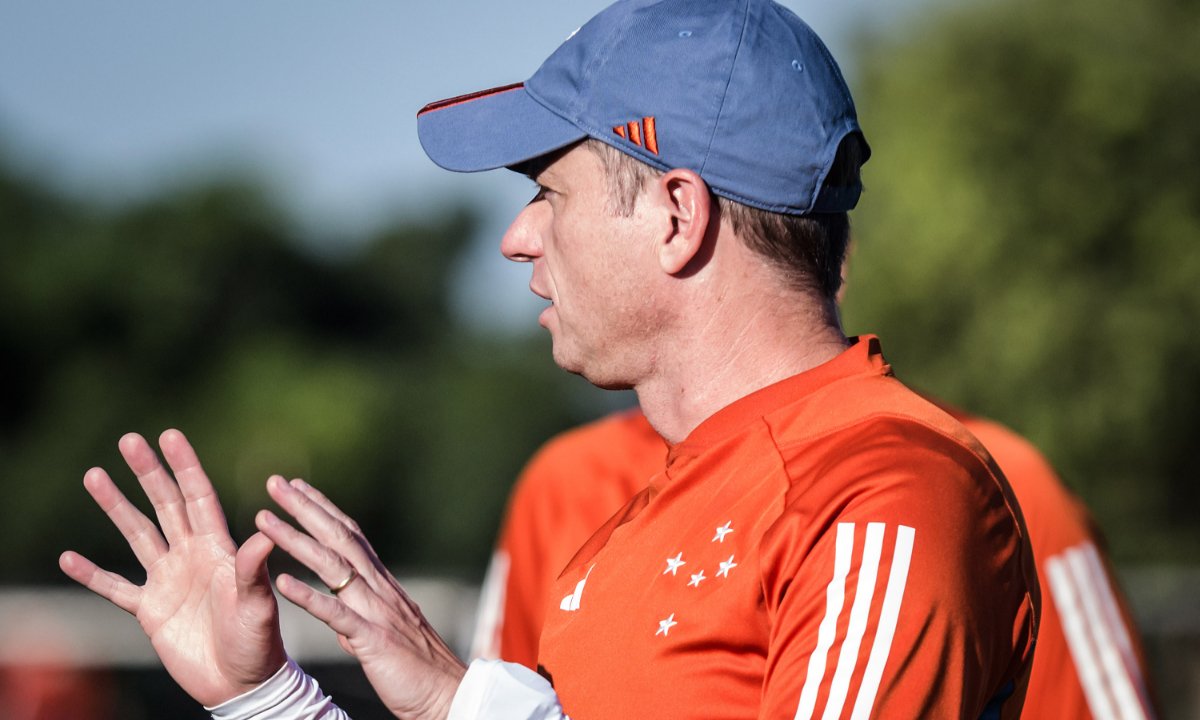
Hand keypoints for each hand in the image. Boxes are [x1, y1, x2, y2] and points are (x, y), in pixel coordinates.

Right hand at [59, 430, 286, 706]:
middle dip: (148, 472)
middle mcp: (192, 556)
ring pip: (138, 534)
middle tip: (129, 439)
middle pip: (165, 505)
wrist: (240, 682)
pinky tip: (68, 558)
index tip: (170, 435)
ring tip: (94, 475)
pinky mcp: (150, 610)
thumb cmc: (258, 641)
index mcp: (220, 548)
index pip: (199, 497)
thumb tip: (263, 532)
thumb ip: (254, 568)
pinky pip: (115, 588)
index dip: (185, 466)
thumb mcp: (258, 602)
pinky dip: (92, 575)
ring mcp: (169, 580)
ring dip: (116, 506)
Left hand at [256, 475, 466, 719]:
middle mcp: (380, 589)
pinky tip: (281, 582)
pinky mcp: (373, 639)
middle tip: (275, 482)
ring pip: (332, 566)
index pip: (351, 536)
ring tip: (264, 520)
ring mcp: (377, 611)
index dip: (324, 509)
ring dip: (295, 540)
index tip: (299, 487)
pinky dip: (308, 597)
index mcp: (383, 586)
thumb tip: (344, 615)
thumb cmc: (419, 670)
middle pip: (338, 538)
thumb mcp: (388, 635)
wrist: (448, 696)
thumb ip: (365, 619)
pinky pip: (336, 614)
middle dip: (305, 508)